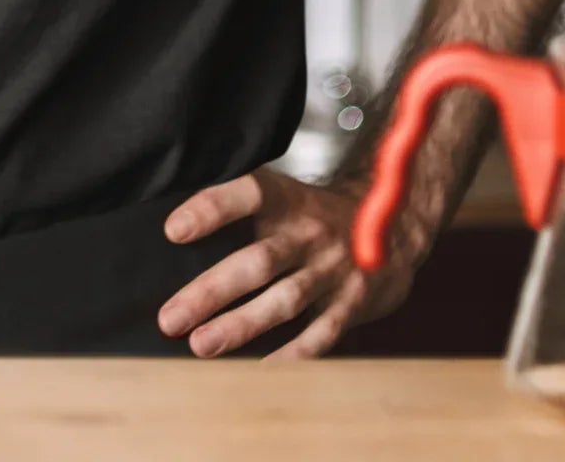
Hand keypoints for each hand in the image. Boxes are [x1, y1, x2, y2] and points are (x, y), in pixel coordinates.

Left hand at [156, 169, 421, 358]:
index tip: (173, 230)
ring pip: (284, 300)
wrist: (393, 226)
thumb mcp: (285, 197)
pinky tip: (258, 371)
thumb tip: (173, 234)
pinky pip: (320, 334)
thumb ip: (241, 211)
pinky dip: (290, 356)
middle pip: (258, 261)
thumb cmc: (313, 215)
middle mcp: (310, 233)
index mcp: (289, 199)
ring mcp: (333, 270)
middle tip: (170, 317)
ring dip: (241, 325)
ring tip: (200, 345)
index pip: (249, 193)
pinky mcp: (352, 303)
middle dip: (211, 291)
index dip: (212, 208)